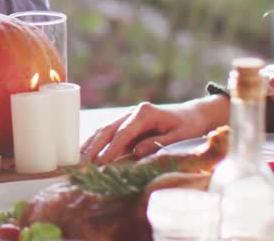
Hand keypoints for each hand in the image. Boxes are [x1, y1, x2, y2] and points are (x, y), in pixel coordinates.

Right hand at [80, 95, 228, 162]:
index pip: (123, 133)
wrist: (194, 114)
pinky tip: (89, 150)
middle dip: (95, 145)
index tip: (101, 162)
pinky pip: (110, 131)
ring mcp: (129, 115)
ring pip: (105, 128)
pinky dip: (98, 140)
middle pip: (108, 129)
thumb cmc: (189, 126)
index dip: (111, 149)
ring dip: (92, 142)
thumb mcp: (180, 136)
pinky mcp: (128, 121)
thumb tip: (136, 152)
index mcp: (145, 113)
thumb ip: (158, 143)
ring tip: (80, 157)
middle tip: (84, 162)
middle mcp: (133, 112)